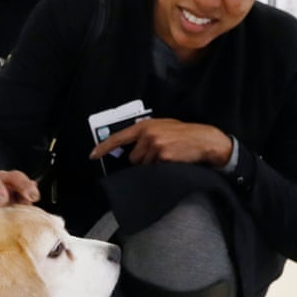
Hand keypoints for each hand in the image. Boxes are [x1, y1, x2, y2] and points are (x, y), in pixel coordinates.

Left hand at [89, 118, 232, 167]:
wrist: (204, 139)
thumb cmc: (183, 135)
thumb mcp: (163, 127)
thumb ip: (145, 134)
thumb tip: (130, 148)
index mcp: (145, 126)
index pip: (118, 138)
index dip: (103, 147)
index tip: (92, 155)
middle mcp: (147, 134)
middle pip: (133, 159)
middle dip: (143, 160)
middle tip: (160, 154)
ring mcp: (155, 145)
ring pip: (144, 166)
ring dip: (154, 165)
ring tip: (169, 156)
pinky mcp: (163, 156)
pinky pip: (155, 170)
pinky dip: (162, 169)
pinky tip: (173, 161)